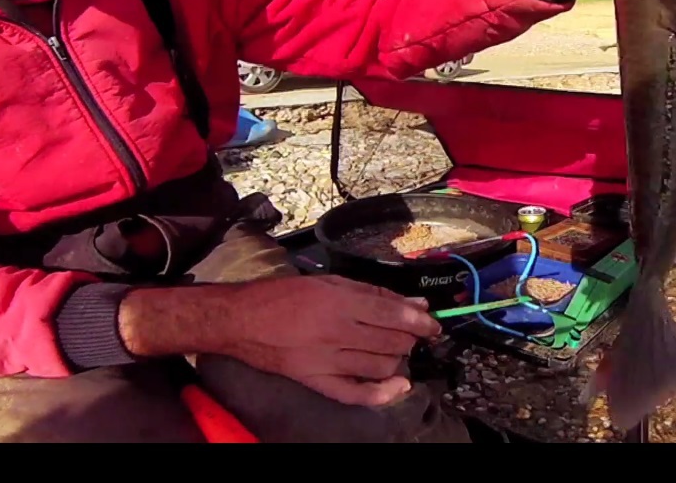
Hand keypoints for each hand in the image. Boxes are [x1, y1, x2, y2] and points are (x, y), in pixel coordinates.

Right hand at [207, 274, 440, 406]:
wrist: (242, 320)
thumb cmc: (285, 294)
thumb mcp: (329, 282)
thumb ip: (373, 293)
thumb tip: (415, 303)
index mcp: (340, 301)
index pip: (393, 314)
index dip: (420, 321)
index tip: (433, 325)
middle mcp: (336, 331)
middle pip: (391, 341)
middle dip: (410, 338)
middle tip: (411, 334)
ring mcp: (326, 360)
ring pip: (381, 366)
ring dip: (398, 359)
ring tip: (395, 350)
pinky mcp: (315, 381)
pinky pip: (355, 394)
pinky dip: (382, 393)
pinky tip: (398, 385)